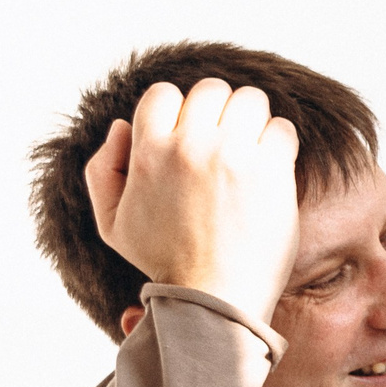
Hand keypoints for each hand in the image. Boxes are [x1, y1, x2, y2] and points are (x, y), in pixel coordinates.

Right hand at [86, 79, 300, 321]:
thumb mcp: (111, 222)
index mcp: (148, 152)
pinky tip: (271, 163)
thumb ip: (103, 169)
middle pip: (212, 89)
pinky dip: (279, 140)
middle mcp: (190, 146)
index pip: (163, 93)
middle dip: (218, 110)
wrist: (214, 296)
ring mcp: (234, 156)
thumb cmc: (164, 261)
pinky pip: (282, 128)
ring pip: (251, 100)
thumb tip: (119, 125)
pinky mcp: (272, 170)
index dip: (177, 109)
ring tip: (249, 148)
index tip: (188, 134)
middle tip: (224, 141)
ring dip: (252, 119)